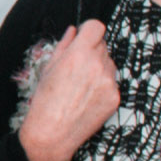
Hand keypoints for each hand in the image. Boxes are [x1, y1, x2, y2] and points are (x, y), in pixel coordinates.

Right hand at [14, 19, 118, 160]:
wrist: (52, 134)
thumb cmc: (46, 102)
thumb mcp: (49, 68)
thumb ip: (64, 45)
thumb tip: (73, 31)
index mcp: (79, 54)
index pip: (96, 27)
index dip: (89, 30)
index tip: (85, 36)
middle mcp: (97, 65)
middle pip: (103, 45)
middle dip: (92, 51)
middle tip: (77, 67)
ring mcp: (109, 82)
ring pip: (109, 63)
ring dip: (99, 68)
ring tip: (81, 86)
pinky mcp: (115, 97)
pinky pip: (112, 82)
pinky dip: (103, 86)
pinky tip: (87, 97)